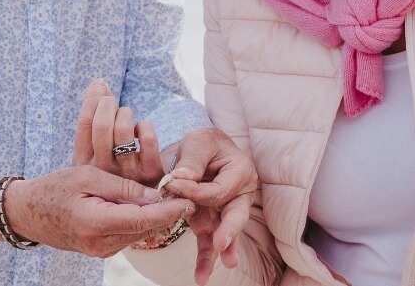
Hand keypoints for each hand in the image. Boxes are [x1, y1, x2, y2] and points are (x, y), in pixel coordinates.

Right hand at [2, 165, 194, 257]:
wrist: (27, 212)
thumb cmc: (53, 188)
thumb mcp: (86, 175)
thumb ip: (122, 187)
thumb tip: (156, 194)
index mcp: (95, 223)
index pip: (142, 219)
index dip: (169, 210)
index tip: (189, 199)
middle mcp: (100, 243)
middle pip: (146, 229)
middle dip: (168, 213)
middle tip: (189, 195)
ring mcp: (100, 250)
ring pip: (140, 233)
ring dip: (157, 217)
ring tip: (174, 198)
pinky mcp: (101, 249)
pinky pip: (129, 234)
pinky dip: (142, 220)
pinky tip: (150, 206)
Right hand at [71, 78, 165, 185]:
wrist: (128, 211)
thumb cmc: (105, 173)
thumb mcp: (92, 151)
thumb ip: (94, 118)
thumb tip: (99, 83)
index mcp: (84, 165)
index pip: (85, 125)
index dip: (92, 99)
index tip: (100, 83)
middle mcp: (104, 171)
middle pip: (103, 126)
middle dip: (108, 104)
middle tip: (112, 101)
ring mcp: (127, 175)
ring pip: (124, 131)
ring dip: (126, 113)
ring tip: (126, 114)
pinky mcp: (150, 176)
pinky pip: (147, 140)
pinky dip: (145, 127)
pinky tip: (142, 128)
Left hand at [164, 127, 260, 283]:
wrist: (203, 151)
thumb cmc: (204, 144)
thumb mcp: (198, 143)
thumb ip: (192, 160)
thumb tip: (182, 179)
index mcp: (241, 172)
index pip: (218, 189)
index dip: (195, 190)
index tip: (173, 184)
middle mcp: (238, 195)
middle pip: (235, 215)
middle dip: (227, 231)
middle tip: (220, 242)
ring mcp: (225, 211)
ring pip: (224, 234)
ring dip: (220, 252)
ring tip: (220, 267)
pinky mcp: (212, 222)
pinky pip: (210, 242)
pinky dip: (206, 258)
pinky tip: (201, 276)